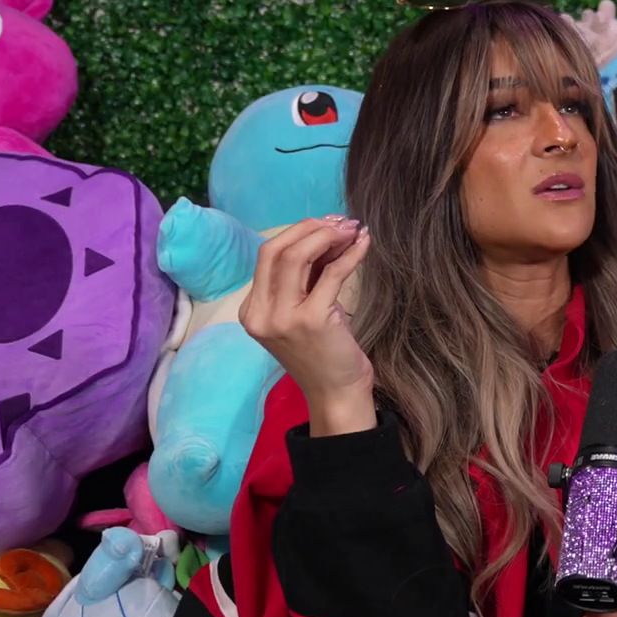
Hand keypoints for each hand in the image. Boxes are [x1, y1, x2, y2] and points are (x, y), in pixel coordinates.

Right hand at [238, 216, 374, 434]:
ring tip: (353, 230)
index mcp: (252, 310)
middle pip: (277, 250)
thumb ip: (306, 276)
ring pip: (297, 256)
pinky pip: (331, 274)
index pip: (268, 255)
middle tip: (341, 222)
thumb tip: (326, 233)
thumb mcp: (305, 311)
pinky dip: (350, 254)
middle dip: (311, 228)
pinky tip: (364, 245)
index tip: (327, 224)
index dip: (299, 232)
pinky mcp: (311, 321)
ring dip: (328, 236)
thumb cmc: (323, 353)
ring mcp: (282, 318)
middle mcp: (260, 313)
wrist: (335, 394)